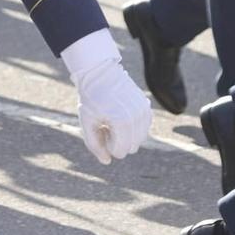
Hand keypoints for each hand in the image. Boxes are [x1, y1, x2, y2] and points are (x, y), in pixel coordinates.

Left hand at [61, 29, 151, 164]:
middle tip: (106, 126)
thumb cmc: (91, 98)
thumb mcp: (87, 123)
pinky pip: (144, 128)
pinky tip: (121, 116)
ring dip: (126, 136)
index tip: (100, 130)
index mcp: (122, 122)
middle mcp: (136, 117)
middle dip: (118, 142)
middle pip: (131, 148)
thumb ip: (95, 145)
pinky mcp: (147, 106)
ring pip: (140, 139)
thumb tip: (107, 161)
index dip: (108, 146)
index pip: (120, 152)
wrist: (100, 72)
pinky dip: (134, 127)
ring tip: (113, 121)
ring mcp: (144, 111)